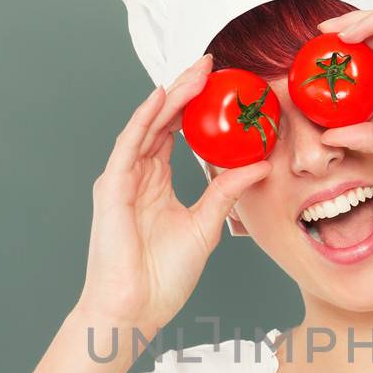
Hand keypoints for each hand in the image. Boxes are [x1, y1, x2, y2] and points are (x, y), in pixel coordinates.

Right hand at [76, 53, 270, 334]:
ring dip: (171, 96)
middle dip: (186, 90)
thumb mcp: (207, 226)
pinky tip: (162, 97)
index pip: (176, 133)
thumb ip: (227, 191)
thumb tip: (260, 165)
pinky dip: (144, 119)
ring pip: (147, 126)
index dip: (196, 106)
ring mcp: (122, 180)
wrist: (136, 310)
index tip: (223, 83)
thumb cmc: (163, 278)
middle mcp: (137, 176)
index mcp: (156, 184)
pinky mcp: (112, 189)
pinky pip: (129, 146)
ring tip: (196, 71)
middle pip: (162, 121)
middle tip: (212, 63)